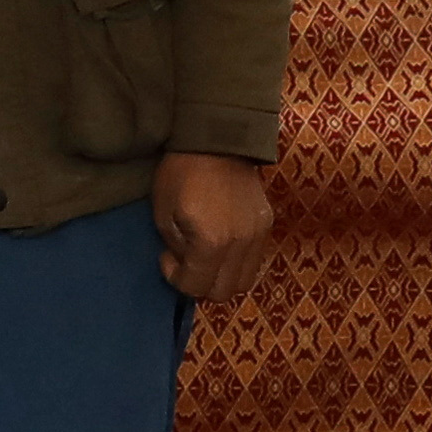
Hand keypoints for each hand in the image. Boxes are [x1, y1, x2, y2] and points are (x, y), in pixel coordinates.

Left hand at [152, 148, 272, 302]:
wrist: (215, 139)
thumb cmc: (181, 172)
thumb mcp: (164, 213)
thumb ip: (176, 248)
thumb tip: (185, 263)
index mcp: (212, 241)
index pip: (196, 285)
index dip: (176, 278)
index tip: (166, 258)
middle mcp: (241, 243)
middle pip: (224, 292)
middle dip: (200, 283)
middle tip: (186, 262)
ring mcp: (258, 235)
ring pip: (244, 281)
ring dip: (222, 277)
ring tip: (205, 256)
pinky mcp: (267, 224)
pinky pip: (254, 260)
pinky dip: (237, 262)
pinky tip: (222, 243)